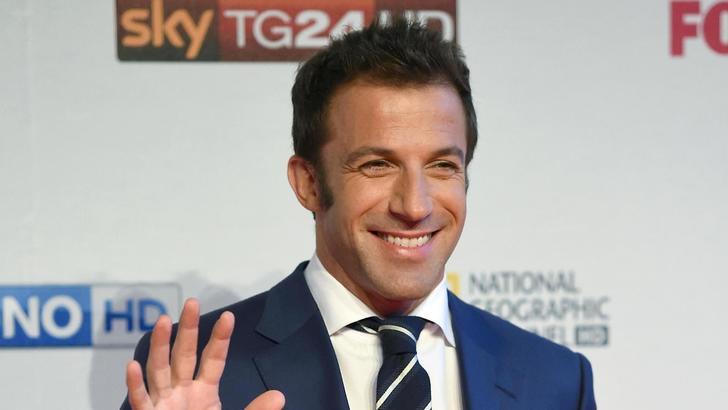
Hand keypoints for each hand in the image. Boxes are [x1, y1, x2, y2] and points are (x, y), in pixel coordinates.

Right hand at [125, 298, 284, 409]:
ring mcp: (163, 405)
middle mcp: (181, 393)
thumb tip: (279, 395)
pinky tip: (133, 365)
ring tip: (164, 320)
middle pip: (183, 355)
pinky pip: (140, 401)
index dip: (220, 339)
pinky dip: (135, 385)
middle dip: (187, 329)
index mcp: (204, 393)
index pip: (213, 360)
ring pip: (159, 370)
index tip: (229, 317)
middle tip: (192, 302)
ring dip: (160, 346)